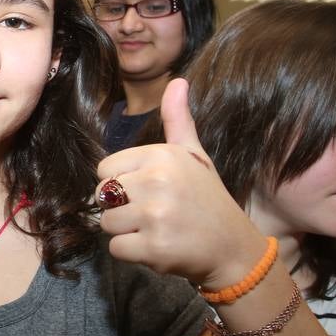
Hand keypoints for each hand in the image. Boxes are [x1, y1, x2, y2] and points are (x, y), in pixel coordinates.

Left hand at [96, 79, 265, 286]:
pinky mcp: (153, 247)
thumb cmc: (207, 199)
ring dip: (126, 232)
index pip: (105, 168)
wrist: (233, 248)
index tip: (148, 191)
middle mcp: (157, 180)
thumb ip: (178, 120)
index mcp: (162, 155)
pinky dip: (132, 254)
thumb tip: (178, 80)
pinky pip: (115, 249)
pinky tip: (158, 247)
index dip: (121, 183)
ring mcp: (155, 215)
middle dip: (121, 208)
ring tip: (156, 229)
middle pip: (102, 195)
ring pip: (106, 223)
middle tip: (154, 213)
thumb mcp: (194, 155)